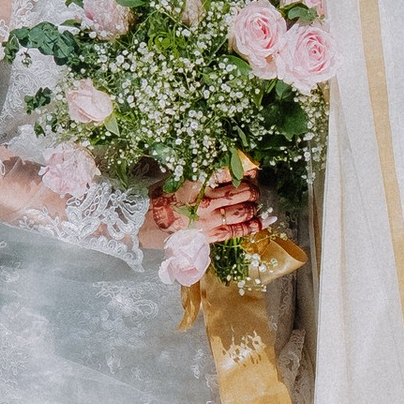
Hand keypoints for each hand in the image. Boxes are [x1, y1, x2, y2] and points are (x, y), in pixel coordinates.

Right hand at [145, 176, 261, 243]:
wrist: (140, 224)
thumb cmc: (156, 199)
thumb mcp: (176, 178)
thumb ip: (199, 174)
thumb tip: (220, 168)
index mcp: (197, 181)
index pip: (228, 171)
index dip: (244, 167)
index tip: (251, 167)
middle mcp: (206, 200)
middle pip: (241, 191)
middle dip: (252, 187)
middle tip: (254, 185)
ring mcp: (209, 219)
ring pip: (242, 210)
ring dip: (254, 205)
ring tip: (257, 202)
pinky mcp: (209, 236)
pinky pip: (237, 231)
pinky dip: (253, 226)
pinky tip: (263, 221)